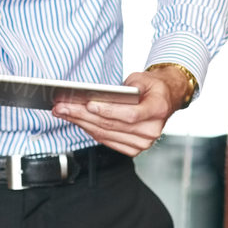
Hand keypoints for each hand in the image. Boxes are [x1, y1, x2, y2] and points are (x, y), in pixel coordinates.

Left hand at [50, 68, 186, 155]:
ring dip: (81, 123)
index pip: (130, 115)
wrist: (164, 99)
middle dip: (83, 115)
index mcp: (158, 110)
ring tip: (63, 112)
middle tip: (62, 106)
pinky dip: (89, 130)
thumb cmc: (151, 87)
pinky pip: (105, 140)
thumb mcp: (143, 78)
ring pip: (105, 134)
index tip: (88, 104)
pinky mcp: (133, 149)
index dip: (108, 111)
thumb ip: (128, 85)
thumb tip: (104, 94)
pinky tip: (76, 120)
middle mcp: (151, 130)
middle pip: (112, 125)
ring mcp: (142, 143)